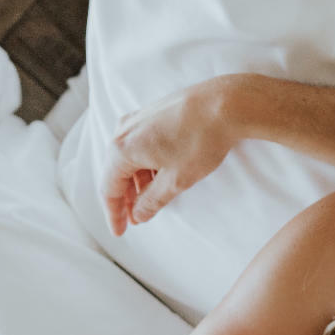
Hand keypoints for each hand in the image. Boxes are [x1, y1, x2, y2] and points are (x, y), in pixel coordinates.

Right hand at [104, 74, 247, 235]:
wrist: (225, 103)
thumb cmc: (201, 140)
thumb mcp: (176, 180)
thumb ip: (152, 201)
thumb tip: (139, 215)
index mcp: (122, 148)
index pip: (109, 189)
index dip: (114, 214)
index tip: (121, 231)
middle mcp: (123, 131)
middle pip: (116, 172)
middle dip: (126, 199)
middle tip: (136, 219)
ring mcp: (138, 119)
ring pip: (129, 158)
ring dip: (137, 182)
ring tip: (151, 200)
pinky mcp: (153, 114)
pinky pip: (140, 144)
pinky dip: (146, 164)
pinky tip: (160, 175)